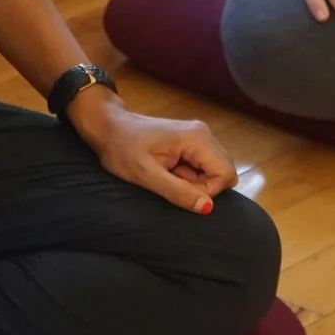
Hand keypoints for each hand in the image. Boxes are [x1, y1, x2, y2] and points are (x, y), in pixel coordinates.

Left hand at [67, 92, 236, 214]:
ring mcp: (199, 135)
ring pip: (214, 169)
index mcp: (197, 138)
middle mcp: (204, 133)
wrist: (109, 127)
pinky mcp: (192, 139)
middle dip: (202, 186)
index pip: (224, 174)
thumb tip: (208, 207)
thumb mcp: (146, 175)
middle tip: (172, 182)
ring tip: (168, 175)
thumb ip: (178, 191)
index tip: (178, 189)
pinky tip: (169, 169)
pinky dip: (190, 174)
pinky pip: (204, 165)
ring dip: (195, 181)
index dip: (206, 190)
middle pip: (223, 171)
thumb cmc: (122, 149)